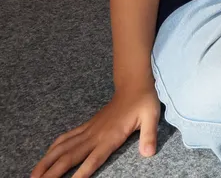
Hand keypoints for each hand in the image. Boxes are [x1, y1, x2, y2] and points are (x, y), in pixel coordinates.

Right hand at [32, 82, 160, 177]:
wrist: (133, 85)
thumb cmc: (143, 103)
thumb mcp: (152, 118)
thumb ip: (149, 136)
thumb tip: (149, 153)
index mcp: (110, 136)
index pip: (93, 159)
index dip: (81, 173)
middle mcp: (95, 135)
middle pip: (70, 156)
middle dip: (53, 172)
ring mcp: (89, 130)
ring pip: (63, 147)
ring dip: (47, 161)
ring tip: (33, 175)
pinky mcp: (87, 126)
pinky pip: (66, 138)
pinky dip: (53, 148)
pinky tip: (46, 156)